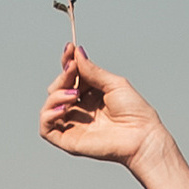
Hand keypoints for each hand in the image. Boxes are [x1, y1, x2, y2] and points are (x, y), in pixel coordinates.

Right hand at [40, 46, 163, 166]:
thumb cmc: (135, 112)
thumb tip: (77, 53)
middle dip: (63, 77)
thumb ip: (92, 70)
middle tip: (73, 70)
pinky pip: (46, 128)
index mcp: (90, 95)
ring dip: (56, 95)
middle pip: (57, 88)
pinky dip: (48, 115)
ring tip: (74, 94)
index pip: (70, 77)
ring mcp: (73, 125)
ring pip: (49, 106)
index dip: (67, 63)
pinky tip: (64, 108)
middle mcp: (80, 109)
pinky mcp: (68, 140)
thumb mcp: (114, 83)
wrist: (142, 136)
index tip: (69, 49)